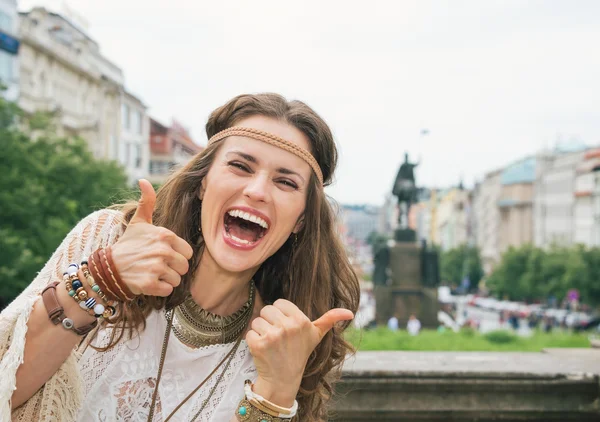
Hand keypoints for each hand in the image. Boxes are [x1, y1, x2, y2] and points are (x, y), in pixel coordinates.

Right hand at [109, 179, 193, 296]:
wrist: (108, 267)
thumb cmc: (128, 244)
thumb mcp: (139, 221)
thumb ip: (147, 202)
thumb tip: (143, 180)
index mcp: (165, 235)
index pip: (188, 252)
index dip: (177, 256)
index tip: (164, 255)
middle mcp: (162, 251)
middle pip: (184, 267)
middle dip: (173, 269)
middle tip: (157, 266)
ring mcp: (156, 268)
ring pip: (177, 280)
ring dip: (166, 280)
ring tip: (152, 273)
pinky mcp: (150, 284)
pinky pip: (168, 290)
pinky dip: (159, 290)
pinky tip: (149, 282)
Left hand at [245, 299, 353, 406]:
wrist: (283, 379)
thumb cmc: (299, 353)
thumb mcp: (316, 336)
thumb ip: (330, 319)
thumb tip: (350, 312)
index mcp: (301, 320)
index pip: (279, 303)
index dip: (280, 315)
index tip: (286, 328)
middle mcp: (288, 326)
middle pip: (267, 309)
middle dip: (269, 321)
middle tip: (278, 337)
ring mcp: (272, 336)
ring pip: (257, 320)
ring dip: (260, 331)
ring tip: (271, 344)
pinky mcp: (258, 344)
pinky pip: (249, 332)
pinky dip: (253, 340)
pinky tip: (263, 350)